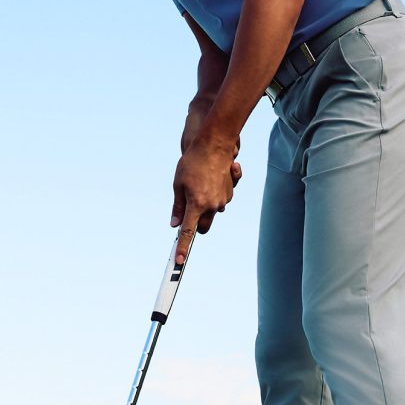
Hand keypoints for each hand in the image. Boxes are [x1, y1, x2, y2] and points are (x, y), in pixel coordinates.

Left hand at [171, 138, 241, 263]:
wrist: (215, 144)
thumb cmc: (192, 163)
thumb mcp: (178, 185)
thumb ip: (178, 206)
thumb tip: (174, 224)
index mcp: (196, 205)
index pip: (187, 232)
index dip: (183, 247)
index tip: (179, 261)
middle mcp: (212, 206)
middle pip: (203, 227)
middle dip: (196, 225)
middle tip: (188, 212)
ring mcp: (222, 200)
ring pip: (212, 213)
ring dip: (205, 207)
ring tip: (198, 185)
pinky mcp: (229, 192)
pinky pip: (219, 201)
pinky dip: (213, 195)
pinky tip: (210, 179)